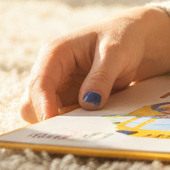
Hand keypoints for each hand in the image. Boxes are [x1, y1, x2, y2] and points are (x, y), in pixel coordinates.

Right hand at [19, 6, 169, 122]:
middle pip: (33, 104)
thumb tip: (88, 103)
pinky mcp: (72, 100)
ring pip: (47, 115)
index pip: (39, 83)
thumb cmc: (123, 36)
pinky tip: (92, 128)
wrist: (136, 38)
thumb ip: (101, 76)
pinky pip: (66, 118)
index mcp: (55, 54)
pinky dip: (74, 125)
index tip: (52, 125)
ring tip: (86, 131)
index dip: (43, 105)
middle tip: (72, 133)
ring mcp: (60, 88)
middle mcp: (51, 72)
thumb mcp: (116, 51)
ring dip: (62, 125)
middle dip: (48, 120)